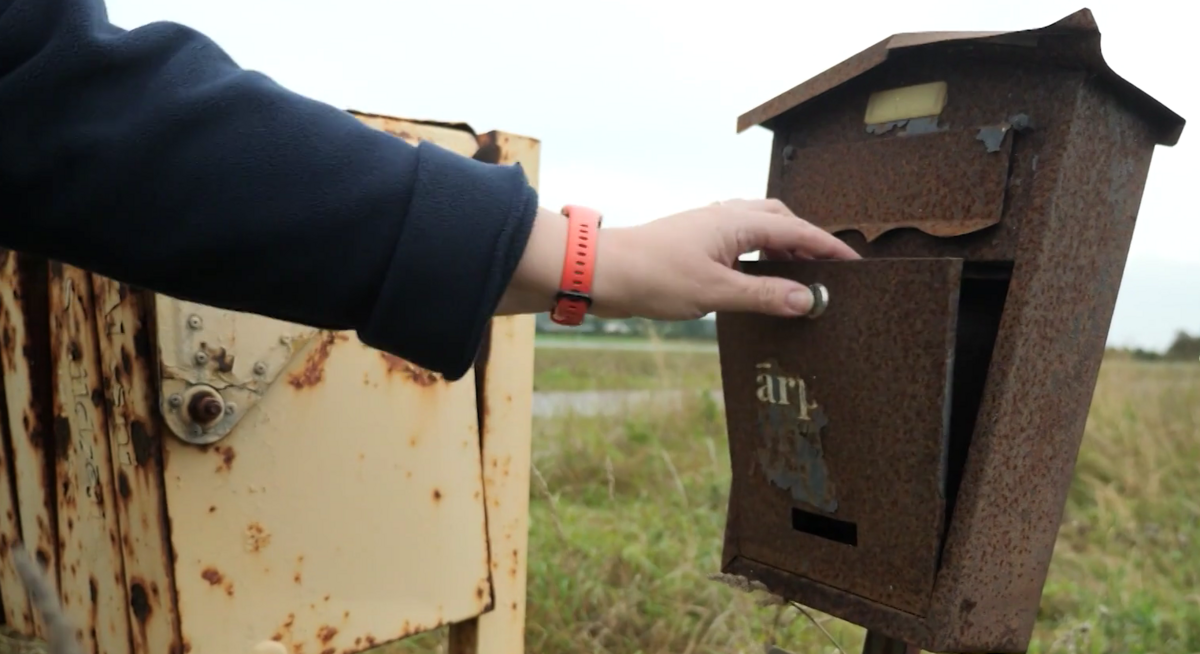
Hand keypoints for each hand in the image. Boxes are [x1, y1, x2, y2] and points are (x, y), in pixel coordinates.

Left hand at [497, 199, 859, 319]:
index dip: (828, 248)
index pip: (797, 230)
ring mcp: (708, 226)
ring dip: (781, 246)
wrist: (601, 271)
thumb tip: (809, 300)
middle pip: (780, 219)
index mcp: (736, 222)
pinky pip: (738, 238)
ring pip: (758, 226)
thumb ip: (765, 295)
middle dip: (806, 240)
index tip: (854, 264)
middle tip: (826, 270)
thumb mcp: (716, 293)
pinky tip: (755, 275)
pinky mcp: (693, 240)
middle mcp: (725, 216)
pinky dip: (757, 252)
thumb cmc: (653, 276)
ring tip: (796, 275)